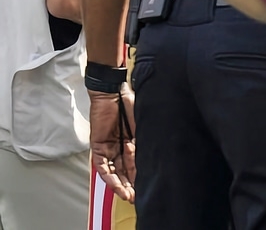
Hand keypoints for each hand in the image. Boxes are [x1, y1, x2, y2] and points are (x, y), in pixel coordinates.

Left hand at [88, 83, 136, 202]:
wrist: (115, 92)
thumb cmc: (130, 103)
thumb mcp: (140, 127)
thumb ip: (141, 143)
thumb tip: (147, 158)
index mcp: (130, 142)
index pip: (133, 163)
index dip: (138, 176)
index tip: (144, 187)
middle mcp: (118, 147)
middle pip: (122, 170)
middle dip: (129, 184)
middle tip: (135, 196)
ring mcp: (106, 147)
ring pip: (112, 170)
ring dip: (119, 184)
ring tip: (127, 194)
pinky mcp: (97, 145)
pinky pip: (101, 165)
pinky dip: (107, 175)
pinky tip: (114, 184)